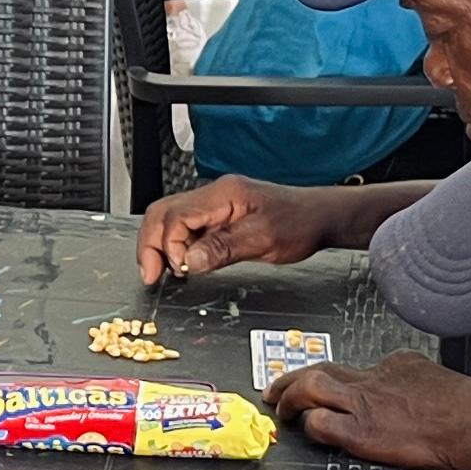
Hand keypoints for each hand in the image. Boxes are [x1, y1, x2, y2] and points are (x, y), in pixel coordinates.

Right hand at [137, 176, 334, 282]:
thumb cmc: (300, 223)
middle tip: (150, 274)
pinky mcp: (219, 218)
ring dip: (160, 245)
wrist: (320, 217)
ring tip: (160, 271)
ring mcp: (215, 206)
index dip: (170, 245)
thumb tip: (188, 261)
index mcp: (223, 195)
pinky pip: (187, 228)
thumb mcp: (263, 240)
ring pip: (170, 220)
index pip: (177, 216)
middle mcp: (214, 196)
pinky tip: (181, 263)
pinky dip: (176, 246)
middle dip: (150, 244)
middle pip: (163, 213)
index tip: (180, 269)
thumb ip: (223, 248)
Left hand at [270, 353, 470, 469]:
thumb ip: (419, 390)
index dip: (336, 382)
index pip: (355, 368)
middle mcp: (377, 377)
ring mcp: (368, 403)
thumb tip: (413, 408)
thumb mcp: (444, 386)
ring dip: (290, 397)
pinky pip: (321, 424)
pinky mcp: (364, 432)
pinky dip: (309, 426)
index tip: (328, 394)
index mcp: (399, 365)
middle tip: (276, 390)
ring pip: (311, 387)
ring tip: (280, 409)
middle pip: (322, 368)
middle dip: (292, 378)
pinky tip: (308, 432)